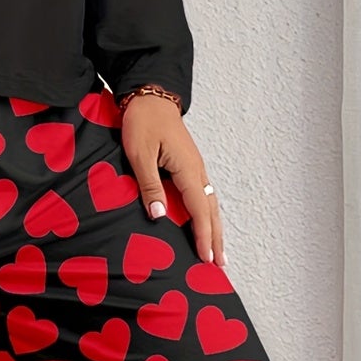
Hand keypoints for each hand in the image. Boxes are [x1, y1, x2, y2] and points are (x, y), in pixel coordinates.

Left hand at [121, 96, 225, 267]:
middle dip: (216, 238)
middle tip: (220, 264)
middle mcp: (197, 170)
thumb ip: (150, 185)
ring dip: (214, 227)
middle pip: (211, 210)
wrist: (150, 96)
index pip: (199, 210)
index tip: (206, 258)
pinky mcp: (189, 164)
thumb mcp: (140, 154)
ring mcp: (195, 167)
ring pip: (209, 203)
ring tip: (216, 250)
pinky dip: (206, 213)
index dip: (204, 236)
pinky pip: (202, 194)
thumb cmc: (142, 122)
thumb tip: (160, 216)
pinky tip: (203, 222)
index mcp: (187, 169)